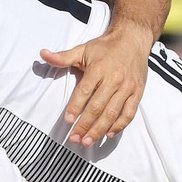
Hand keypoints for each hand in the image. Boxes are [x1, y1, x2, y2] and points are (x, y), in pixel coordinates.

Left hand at [40, 20, 152, 146]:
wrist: (133, 39)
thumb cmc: (105, 47)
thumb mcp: (83, 50)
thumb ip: (63, 57)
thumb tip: (43, 54)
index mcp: (99, 68)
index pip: (85, 91)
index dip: (76, 106)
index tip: (67, 120)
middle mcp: (114, 79)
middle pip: (98, 106)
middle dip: (85, 125)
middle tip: (74, 139)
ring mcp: (127, 87)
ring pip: (112, 113)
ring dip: (99, 130)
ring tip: (87, 141)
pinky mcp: (137, 92)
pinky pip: (129, 113)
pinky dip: (119, 125)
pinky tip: (108, 134)